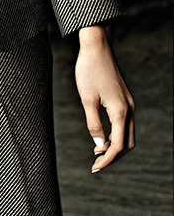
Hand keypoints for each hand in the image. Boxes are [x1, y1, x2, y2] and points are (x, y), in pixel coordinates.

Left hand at [74, 25, 134, 172]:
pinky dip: (116, 133)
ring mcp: (129, 103)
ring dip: (115, 145)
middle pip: (127, 143)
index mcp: (120, 111)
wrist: (97, 46)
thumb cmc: (89, 70)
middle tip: (96, 163)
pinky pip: (125, 122)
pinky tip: (102, 135)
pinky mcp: (125, 98)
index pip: (118, 145)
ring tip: (97, 151)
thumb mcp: (87, 99)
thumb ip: (94, 124)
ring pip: (128, 133)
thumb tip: (99, 145)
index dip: (107, 160)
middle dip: (113, 156)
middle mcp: (129, 108)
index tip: (95, 168)